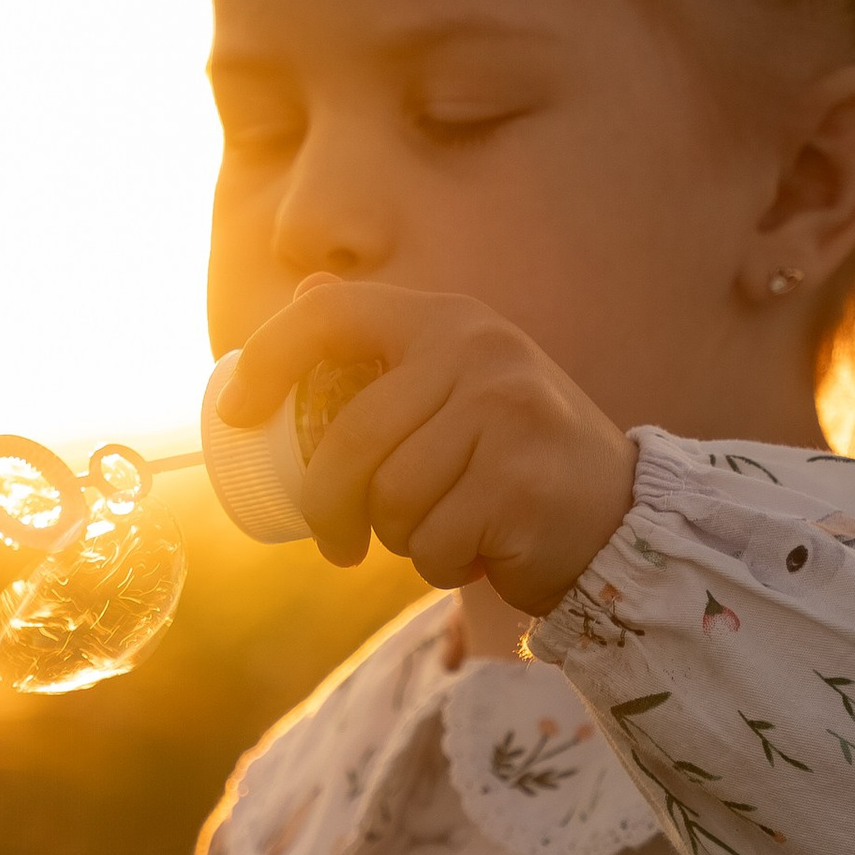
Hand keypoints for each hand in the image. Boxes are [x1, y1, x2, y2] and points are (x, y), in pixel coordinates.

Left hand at [222, 281, 636, 619]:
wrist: (619, 512)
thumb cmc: (511, 452)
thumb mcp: (459, 379)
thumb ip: (390, 343)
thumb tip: (308, 289)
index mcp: (448, 320)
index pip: (332, 318)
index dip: (269, 359)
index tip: (235, 412)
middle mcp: (478, 353)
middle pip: (350, 438)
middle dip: (327, 506)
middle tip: (336, 543)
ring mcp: (505, 415)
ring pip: (391, 500)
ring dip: (401, 538)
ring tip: (439, 531)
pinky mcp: (521, 483)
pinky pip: (433, 544)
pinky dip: (442, 565)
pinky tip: (479, 549)